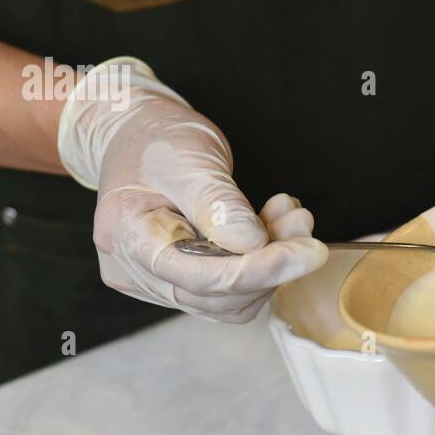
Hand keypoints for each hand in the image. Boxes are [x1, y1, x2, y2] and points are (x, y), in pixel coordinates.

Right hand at [57, 57, 326, 321]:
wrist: (138, 135)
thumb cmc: (156, 140)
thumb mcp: (188, 159)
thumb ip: (217, 203)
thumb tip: (252, 246)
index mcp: (126, 236)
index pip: (198, 277)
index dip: (259, 270)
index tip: (308, 252)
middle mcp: (135, 270)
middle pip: (216, 296)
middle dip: (270, 264)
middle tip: (302, 222)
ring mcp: (155, 280)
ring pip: (229, 299)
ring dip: (270, 264)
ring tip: (291, 217)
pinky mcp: (179, 280)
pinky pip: (228, 289)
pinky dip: (260, 262)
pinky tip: (274, 225)